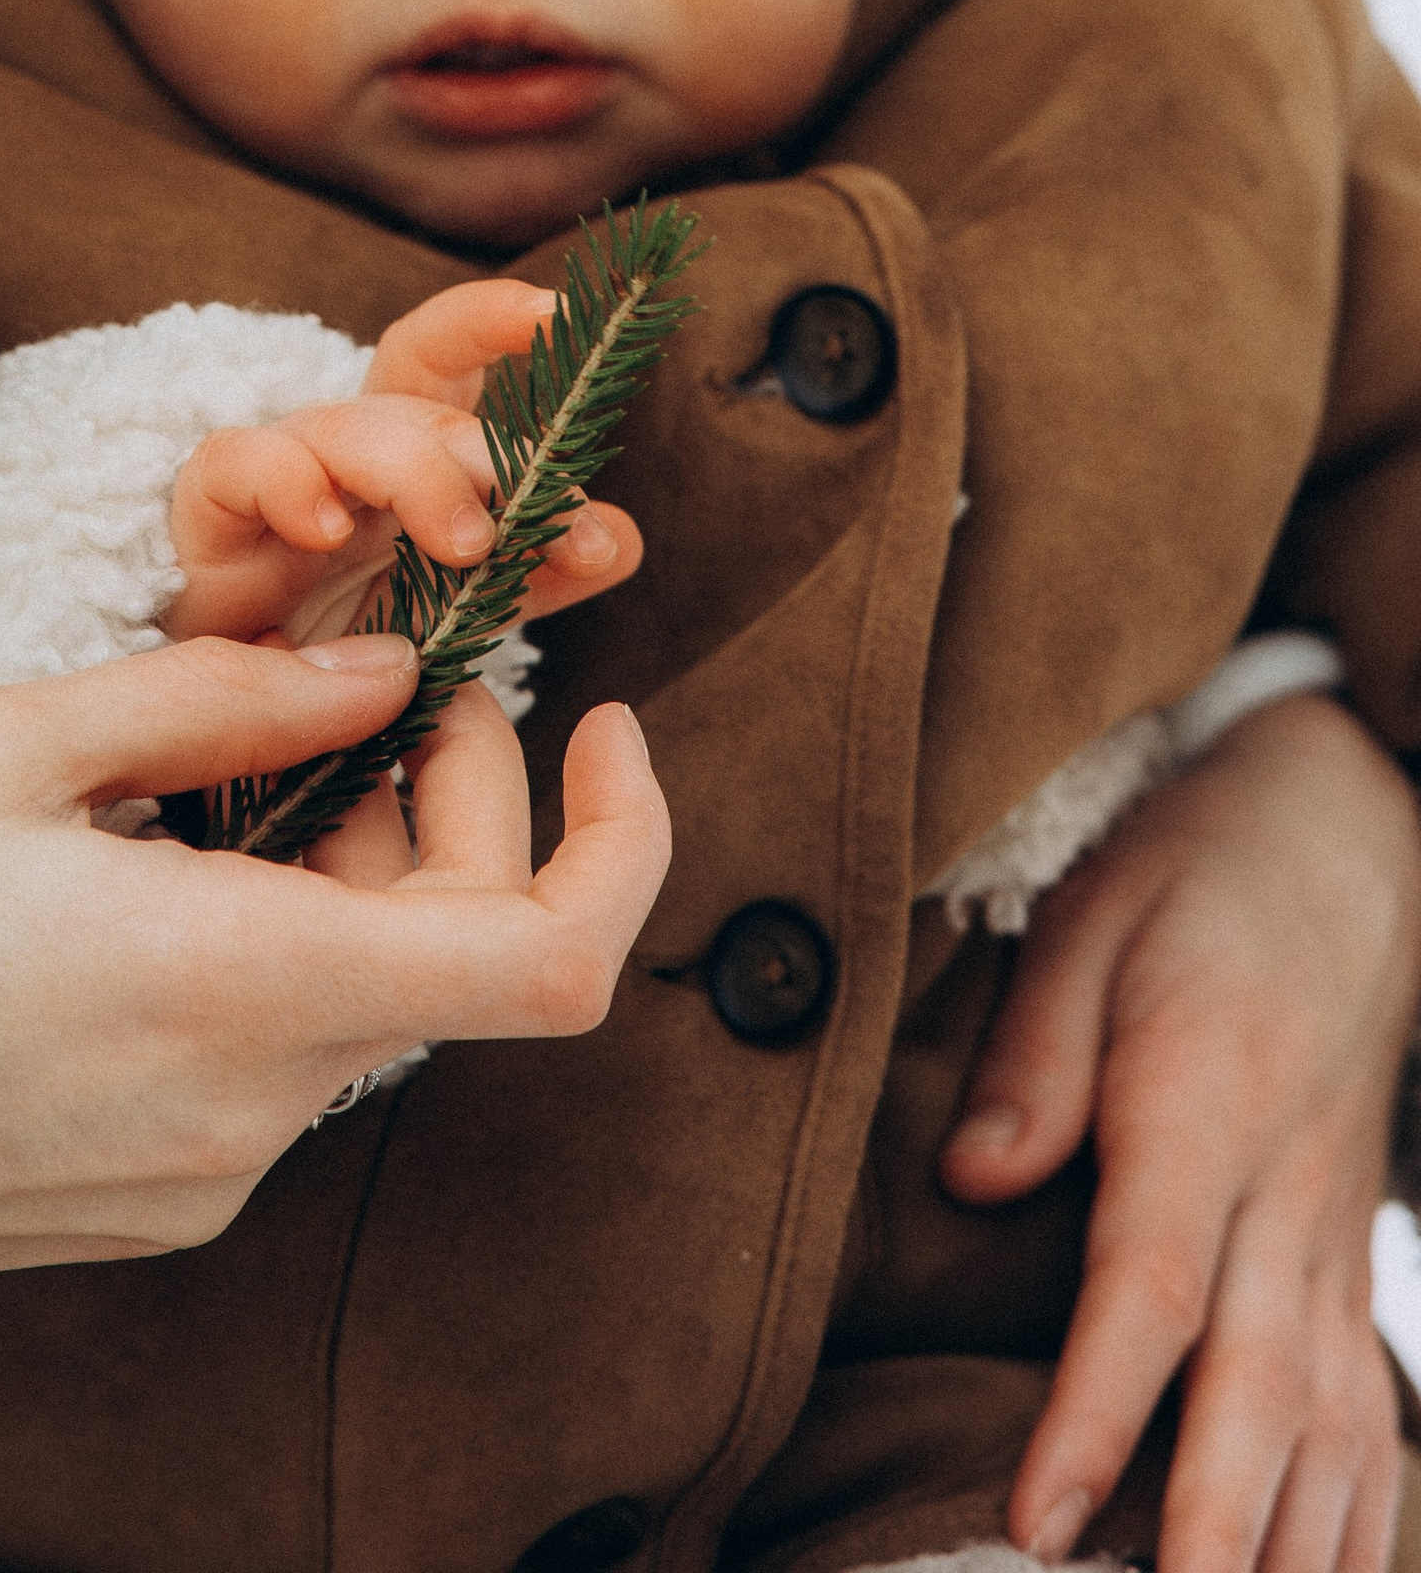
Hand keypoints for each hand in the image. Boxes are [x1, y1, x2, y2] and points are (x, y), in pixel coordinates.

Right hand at [0, 632, 667, 1572]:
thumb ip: (218, 703)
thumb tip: (383, 668)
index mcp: (230, 990)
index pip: (547, 960)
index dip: (623, 838)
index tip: (606, 722)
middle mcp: (245, 1116)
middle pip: (455, 957)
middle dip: (454, 800)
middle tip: (365, 671)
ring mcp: (193, 1180)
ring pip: (361, 999)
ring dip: (352, 865)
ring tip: (218, 750)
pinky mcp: (136, 1203)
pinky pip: (268, 1056)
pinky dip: (271, 938)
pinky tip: (148, 859)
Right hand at [166, 277, 644, 644]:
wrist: (235, 704)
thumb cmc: (343, 635)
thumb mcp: (456, 606)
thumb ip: (537, 572)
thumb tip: (622, 537)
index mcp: (408, 452)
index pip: (447, 358)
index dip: (493, 321)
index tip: (558, 313)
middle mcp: (345, 447)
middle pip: (414, 400)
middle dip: (488, 452)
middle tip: (554, 524)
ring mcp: (276, 472)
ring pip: (344, 429)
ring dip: (416, 475)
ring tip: (468, 546)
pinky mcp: (210, 513)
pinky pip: (238, 462)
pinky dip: (285, 481)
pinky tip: (323, 530)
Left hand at [938, 692, 1420, 1572]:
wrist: (1352, 844)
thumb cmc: (1197, 874)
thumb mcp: (1093, 911)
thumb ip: (1031, 1050)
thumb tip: (970, 1178)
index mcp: (1209, 1098)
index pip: (1152, 1285)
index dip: (1094, 1411)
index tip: (1039, 1519)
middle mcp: (1289, 1193)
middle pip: (1258, 1389)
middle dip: (1212, 1531)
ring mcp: (1337, 1239)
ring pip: (1336, 1427)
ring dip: (1294, 1552)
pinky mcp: (1354, 1262)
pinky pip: (1376, 1416)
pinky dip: (1362, 1519)